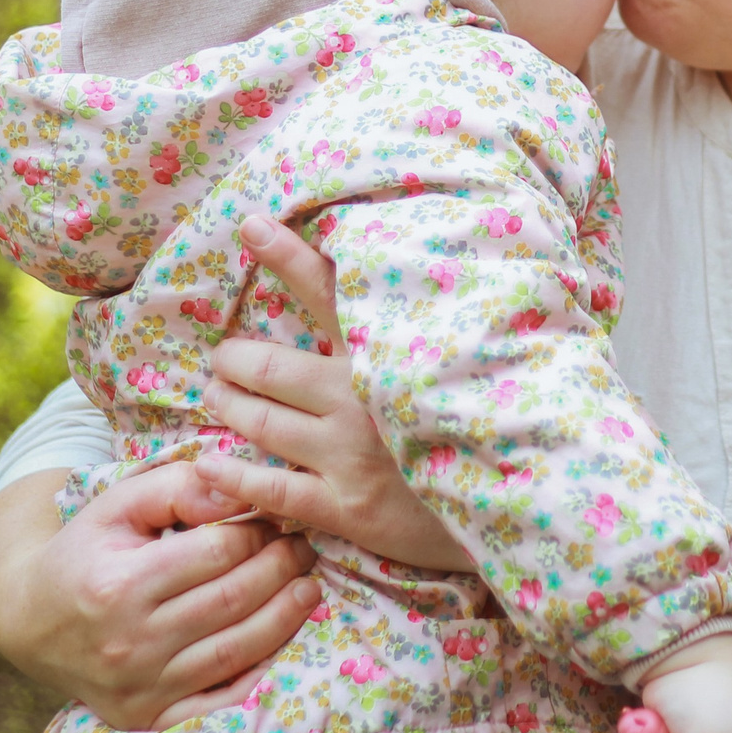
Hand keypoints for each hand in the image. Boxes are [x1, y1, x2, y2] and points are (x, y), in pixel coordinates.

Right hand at [0, 460, 321, 731]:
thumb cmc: (85, 551)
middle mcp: (129, 642)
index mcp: (120, 584)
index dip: (259, 532)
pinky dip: (262, 673)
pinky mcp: (148, 717)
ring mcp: (140, 687)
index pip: (217, 553)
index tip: (278, 519)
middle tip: (304, 549)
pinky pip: (221, 701)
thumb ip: (179, 488)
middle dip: (281, 569)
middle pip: (232, 601)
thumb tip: (239, 490)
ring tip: (308, 587)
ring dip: (285, 617)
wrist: (31, 621)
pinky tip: (285, 641)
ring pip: (236, 651)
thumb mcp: (118, 505)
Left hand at [195, 214, 474, 572]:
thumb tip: (418, 289)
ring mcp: (349, 455)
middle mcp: (361, 398)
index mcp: (391, 354)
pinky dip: (229, 474)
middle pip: (269, 366)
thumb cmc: (494, 425)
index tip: (252, 225)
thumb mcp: (470, 362)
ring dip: (226, 405)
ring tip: (215, 397)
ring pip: (260, 421)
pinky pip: (270, 487)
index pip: (329, 293)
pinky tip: (206, 463)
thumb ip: (431, 328)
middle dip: (233, 359)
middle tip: (222, 358)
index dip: (287, 257)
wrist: (525, 504)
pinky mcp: (345, 507)